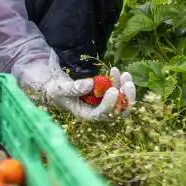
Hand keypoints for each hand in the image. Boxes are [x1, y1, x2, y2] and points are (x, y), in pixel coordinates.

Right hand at [21, 63, 136, 120]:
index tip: (114, 89)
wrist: (58, 87)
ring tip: (124, 73)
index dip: (110, 104)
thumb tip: (91, 84)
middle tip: (128, 83)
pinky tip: (116, 70)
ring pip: (123, 102)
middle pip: (118, 112)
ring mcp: (104, 104)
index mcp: (86, 114)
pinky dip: (121, 82)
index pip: (101, 114)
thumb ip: (74, 88)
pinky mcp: (107, 95)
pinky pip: (120, 92)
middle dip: (126, 98)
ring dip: (126, 88)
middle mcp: (98, 112)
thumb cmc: (57, 90)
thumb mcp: (61, 88)